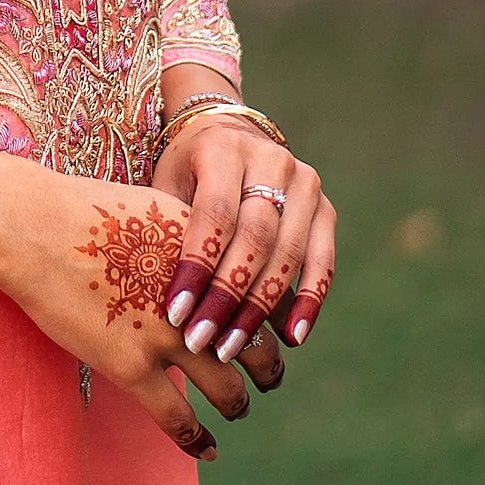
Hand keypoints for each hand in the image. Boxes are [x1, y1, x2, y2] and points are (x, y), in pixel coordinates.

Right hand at [0, 139, 256, 459]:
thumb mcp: (155, 206)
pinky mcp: (131, 367)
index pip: (260, 297)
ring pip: (229, 390)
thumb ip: (190, 235)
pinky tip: (207, 450)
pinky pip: (177, 418)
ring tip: (238, 408)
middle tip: (269, 377)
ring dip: (238, 404)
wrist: (33, 227)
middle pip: (256, 346)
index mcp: (208, 256)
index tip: (271, 330)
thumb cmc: (83, 209)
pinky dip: (197, 440)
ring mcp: (166, 337)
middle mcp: (198, 300)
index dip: (270, 319)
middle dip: (267, 367)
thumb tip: (211, 252)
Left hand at [152, 111, 335, 365]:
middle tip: (200, 340)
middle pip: (255, 237)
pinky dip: (309, 301)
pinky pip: (323, 261)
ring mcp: (305, 183)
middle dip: (226, 295)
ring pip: (289, 253)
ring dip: (260, 307)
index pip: (215, 213)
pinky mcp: (325, 209)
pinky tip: (291, 337)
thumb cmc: (188, 172)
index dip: (197, 265)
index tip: (175, 313)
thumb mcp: (168, 184)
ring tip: (232, 348)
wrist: (230, 136)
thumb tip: (159, 300)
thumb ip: (170, 228)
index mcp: (224, 149)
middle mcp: (271, 160)